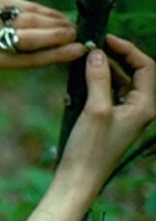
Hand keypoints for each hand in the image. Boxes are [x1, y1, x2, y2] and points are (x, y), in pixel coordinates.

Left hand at [0, 0, 85, 68]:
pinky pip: (27, 6)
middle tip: (79, 37)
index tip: (78, 51)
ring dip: (57, 24)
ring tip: (72, 27)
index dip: (56, 55)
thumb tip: (62, 51)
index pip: (28, 59)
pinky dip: (46, 12)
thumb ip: (21, 54)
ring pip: (32, 20)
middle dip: (59, 37)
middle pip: (31, 38)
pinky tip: (59, 16)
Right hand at [55, 35, 154, 193]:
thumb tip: (97, 53)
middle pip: (132, 73)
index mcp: (144, 106)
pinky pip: (105, 96)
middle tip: (90, 47)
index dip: (127, 49)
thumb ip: (99, 79)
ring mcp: (123, 116)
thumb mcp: (95, 110)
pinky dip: (92, 87)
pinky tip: (76, 86)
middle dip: (113, 58)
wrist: (78, 180)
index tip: (104, 39)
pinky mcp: (108, 123)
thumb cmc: (89, 149)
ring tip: (81, 63)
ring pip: (117, 84)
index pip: (145, 67)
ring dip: (101, 72)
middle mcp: (138, 109)